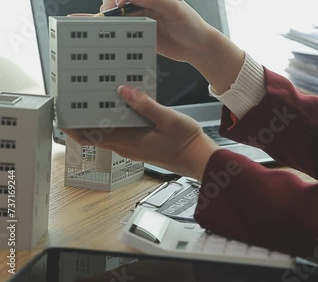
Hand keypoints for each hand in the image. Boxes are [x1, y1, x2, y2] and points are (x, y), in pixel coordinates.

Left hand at [62, 86, 218, 179]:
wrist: (199, 159)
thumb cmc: (186, 143)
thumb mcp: (168, 119)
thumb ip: (145, 105)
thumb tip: (124, 92)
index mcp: (129, 142)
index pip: (90, 137)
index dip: (73, 127)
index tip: (62, 113)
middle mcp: (127, 147)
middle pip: (95, 135)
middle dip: (83, 119)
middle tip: (75, 99)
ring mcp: (133, 147)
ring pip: (107, 134)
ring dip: (98, 119)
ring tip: (95, 100)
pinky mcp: (140, 145)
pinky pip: (120, 133)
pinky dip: (113, 122)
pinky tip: (121, 108)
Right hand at [102, 0, 213, 62]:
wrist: (197, 48)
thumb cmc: (191, 25)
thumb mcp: (175, 9)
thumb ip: (156, 0)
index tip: (119, 4)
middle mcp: (144, 6)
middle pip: (119, 3)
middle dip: (111, 8)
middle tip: (110, 15)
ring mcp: (141, 21)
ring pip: (119, 18)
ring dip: (110, 20)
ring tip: (107, 26)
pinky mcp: (140, 36)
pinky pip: (124, 33)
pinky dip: (114, 33)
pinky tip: (108, 34)